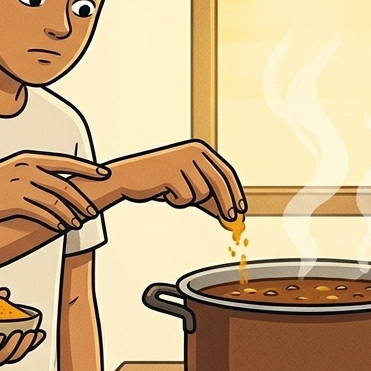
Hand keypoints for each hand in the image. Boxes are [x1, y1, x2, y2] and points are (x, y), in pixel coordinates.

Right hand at [0, 151, 108, 232]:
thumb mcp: (10, 172)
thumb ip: (32, 174)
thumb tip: (55, 184)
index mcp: (27, 157)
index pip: (64, 161)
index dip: (87, 168)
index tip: (103, 174)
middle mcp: (26, 168)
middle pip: (64, 184)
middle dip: (82, 199)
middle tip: (92, 211)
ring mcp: (19, 184)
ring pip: (56, 201)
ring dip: (70, 214)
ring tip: (78, 224)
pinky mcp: (13, 202)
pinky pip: (42, 213)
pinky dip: (55, 221)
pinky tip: (60, 229)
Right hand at [108, 140, 245, 220]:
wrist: (128, 177)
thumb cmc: (159, 180)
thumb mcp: (188, 185)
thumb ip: (209, 197)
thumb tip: (229, 216)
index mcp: (200, 150)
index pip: (226, 173)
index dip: (236, 192)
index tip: (241, 209)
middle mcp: (194, 152)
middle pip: (219, 182)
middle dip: (226, 203)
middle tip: (231, 220)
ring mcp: (182, 161)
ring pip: (201, 193)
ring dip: (189, 200)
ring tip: (173, 193)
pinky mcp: (171, 173)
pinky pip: (185, 197)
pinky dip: (177, 201)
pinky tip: (164, 192)